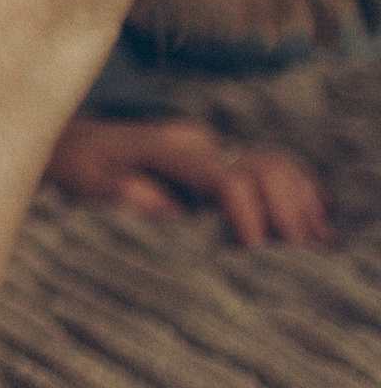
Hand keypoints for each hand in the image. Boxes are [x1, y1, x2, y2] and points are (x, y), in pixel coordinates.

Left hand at [42, 114, 331, 249]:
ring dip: (298, 200)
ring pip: (272, 164)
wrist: (69, 136)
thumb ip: (126, 194)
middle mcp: (196, 142)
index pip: (223, 175)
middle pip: (261, 167)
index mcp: (166, 147)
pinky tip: (314, 219)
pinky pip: (267, 167)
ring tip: (317, 242)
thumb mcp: (86, 181)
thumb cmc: (74, 163)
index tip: (254, 247)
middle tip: (300, 251)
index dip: (244, 210)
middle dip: (285, 207)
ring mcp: (210, 147)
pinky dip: (295, 189)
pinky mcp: (216, 157)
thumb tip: (174, 213)